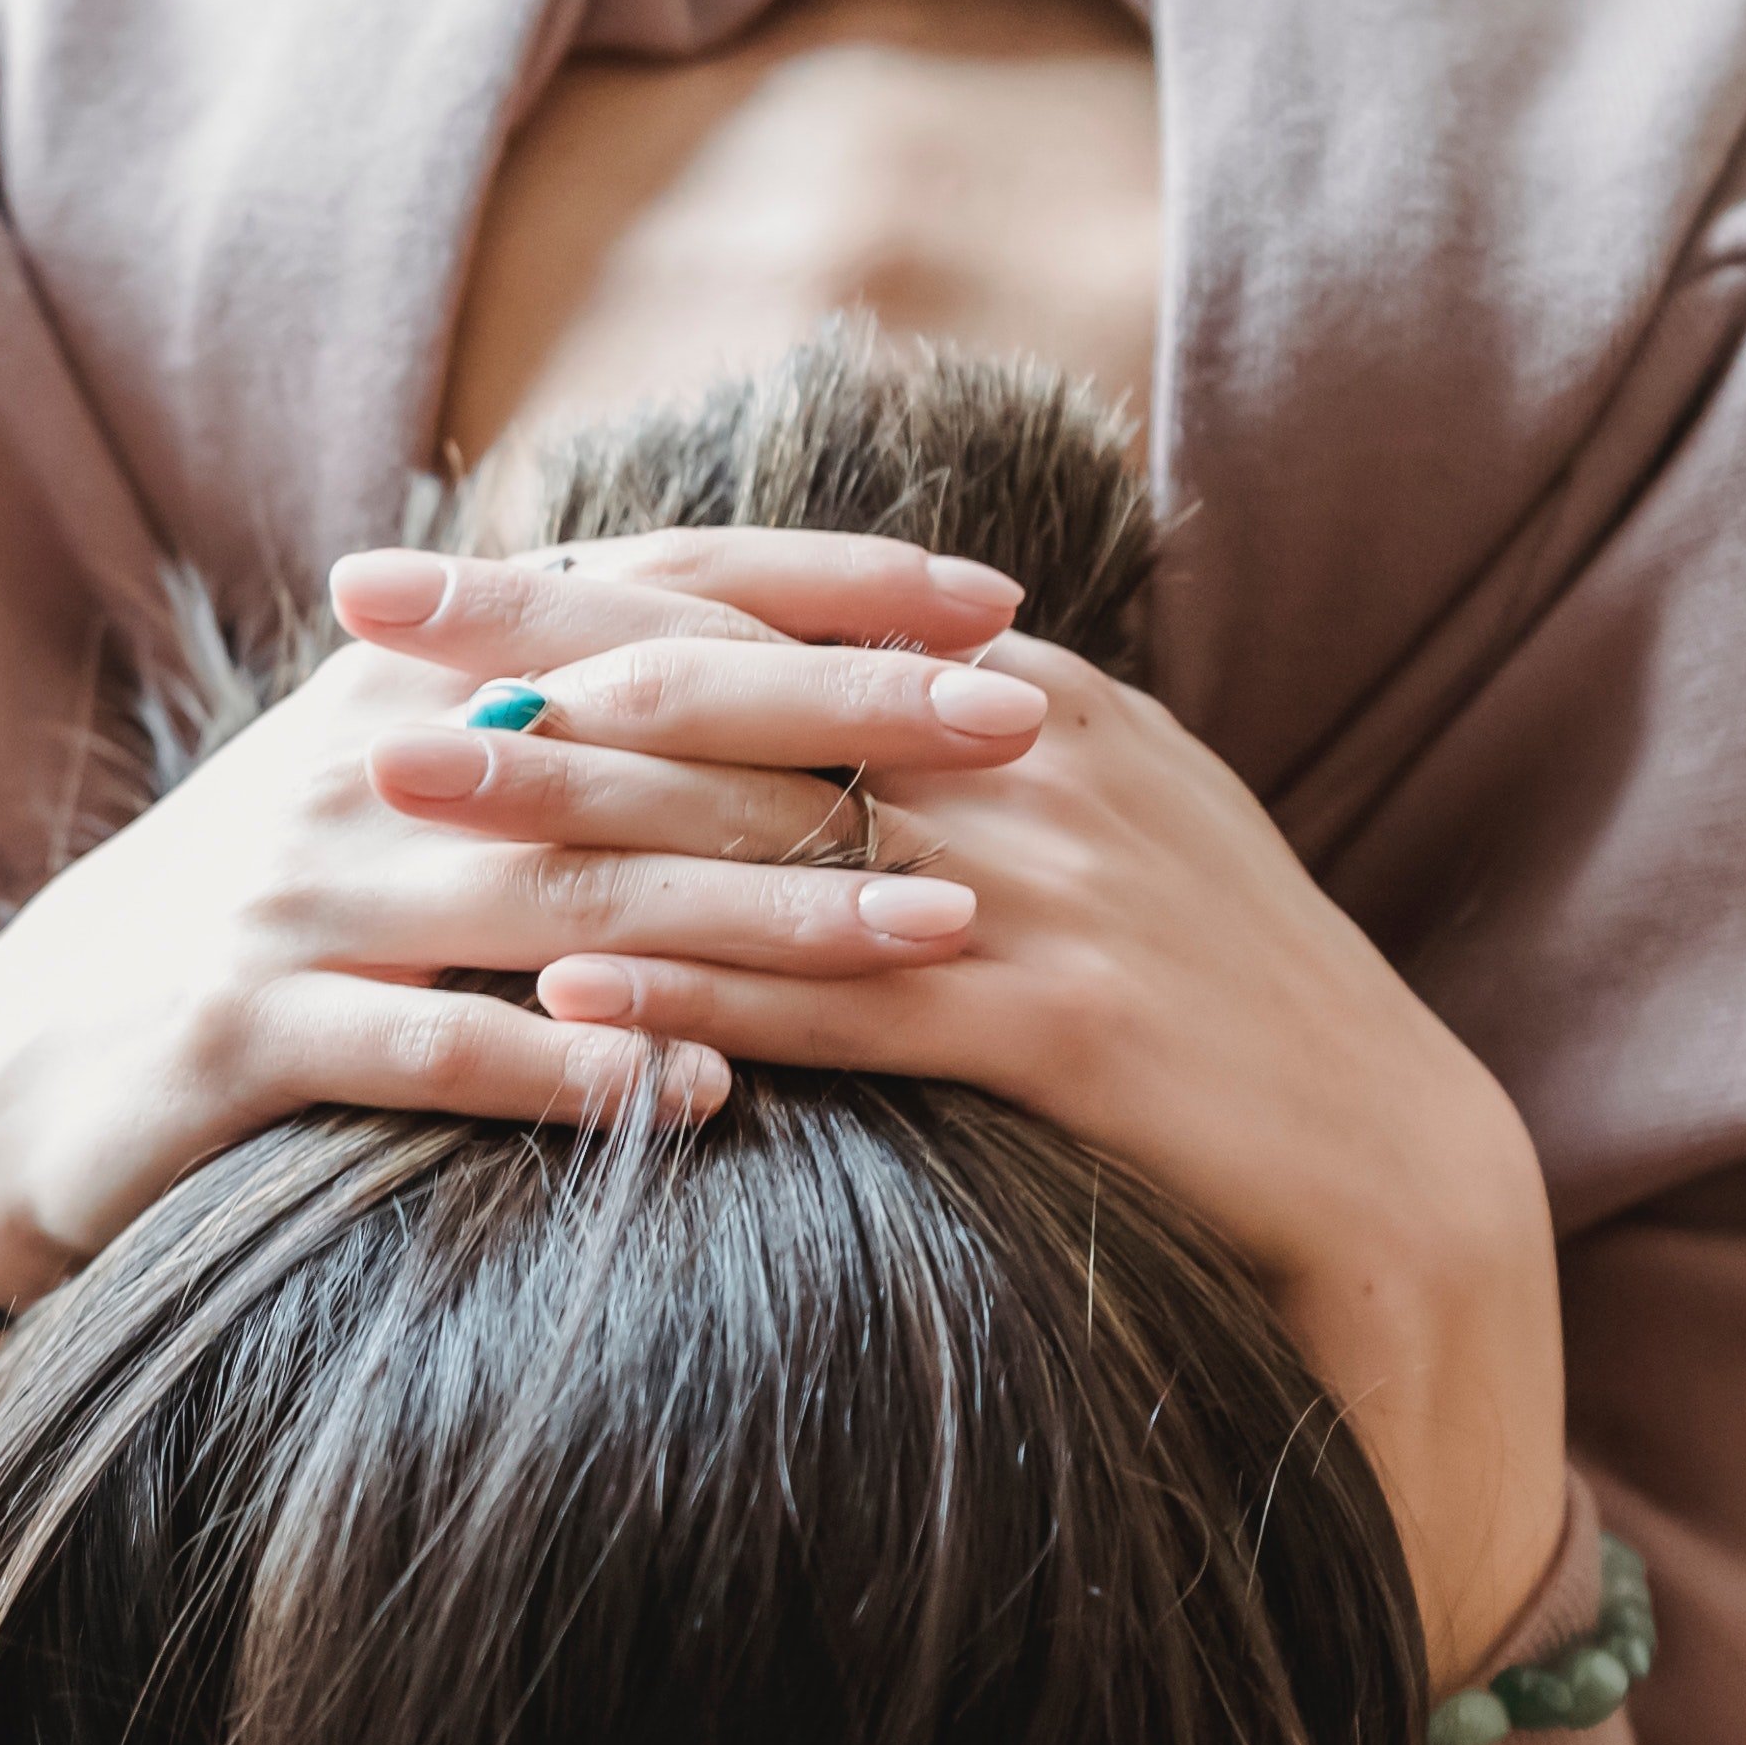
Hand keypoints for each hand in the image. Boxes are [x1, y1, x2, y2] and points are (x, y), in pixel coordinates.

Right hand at [0, 529, 1038, 1619]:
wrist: (12, 1078)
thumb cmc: (244, 938)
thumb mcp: (379, 797)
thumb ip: (536, 722)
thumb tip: (752, 663)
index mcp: (408, 683)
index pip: (645, 595)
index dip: (820, 591)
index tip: (993, 606)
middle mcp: (361, 764)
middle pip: (642, 729)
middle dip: (845, 732)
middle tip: (1023, 742)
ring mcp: (301, 897)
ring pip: (571, 891)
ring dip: (765, 915)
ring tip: (932, 938)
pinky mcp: (244, 1032)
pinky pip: (435, 1051)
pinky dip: (572, 1072)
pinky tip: (701, 1101)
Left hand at [353, 561, 1568, 1676]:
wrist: (1397, 1176)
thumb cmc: (1210, 1021)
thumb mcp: (1090, 846)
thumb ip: (944, 767)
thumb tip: (764, 718)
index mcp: (1028, 697)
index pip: (757, 611)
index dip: (570, 585)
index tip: (406, 568)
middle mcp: (1035, 761)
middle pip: (734, 687)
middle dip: (526, 657)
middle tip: (348, 637)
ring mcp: (1056, 890)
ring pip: (768, 832)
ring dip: (568, 811)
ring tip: (405, 795)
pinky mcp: (1067, 1027)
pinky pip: (843, 1000)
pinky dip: (698, 991)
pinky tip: (566, 990)